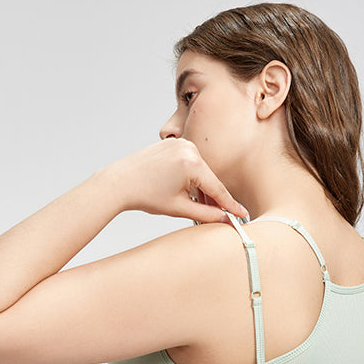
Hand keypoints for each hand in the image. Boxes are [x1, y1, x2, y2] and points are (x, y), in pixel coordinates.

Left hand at [103, 138, 247, 223]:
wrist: (120, 182)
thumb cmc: (145, 194)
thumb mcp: (179, 208)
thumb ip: (206, 215)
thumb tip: (225, 219)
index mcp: (192, 163)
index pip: (217, 189)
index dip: (231, 205)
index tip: (243, 214)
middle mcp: (189, 149)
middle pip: (210, 179)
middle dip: (214, 198)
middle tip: (221, 216)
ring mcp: (181, 144)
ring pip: (201, 172)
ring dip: (202, 188)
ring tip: (197, 206)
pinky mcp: (173, 144)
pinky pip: (190, 163)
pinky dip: (192, 178)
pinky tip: (186, 191)